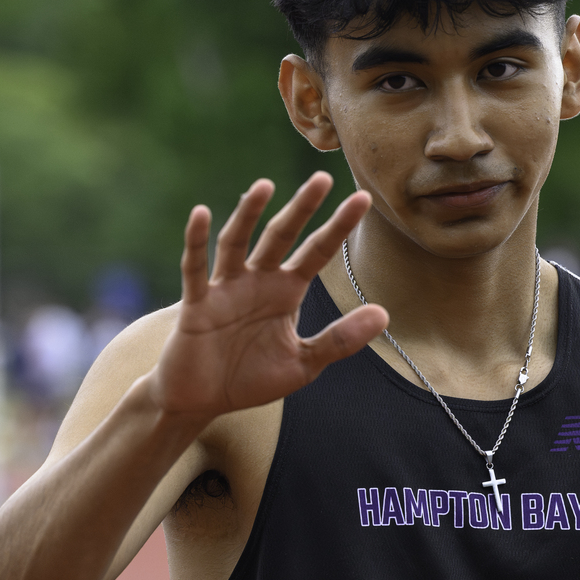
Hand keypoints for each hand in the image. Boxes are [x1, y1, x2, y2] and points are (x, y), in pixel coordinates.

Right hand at [147, 173, 388, 420]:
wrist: (203, 402)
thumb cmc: (250, 379)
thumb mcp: (304, 363)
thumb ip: (340, 340)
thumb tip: (384, 313)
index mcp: (286, 292)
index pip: (317, 252)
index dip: (338, 226)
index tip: (363, 199)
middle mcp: (258, 281)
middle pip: (281, 236)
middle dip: (301, 208)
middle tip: (321, 178)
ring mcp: (226, 288)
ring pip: (237, 242)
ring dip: (248, 214)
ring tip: (264, 186)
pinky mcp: (197, 303)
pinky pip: (195, 268)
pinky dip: (196, 241)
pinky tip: (200, 214)